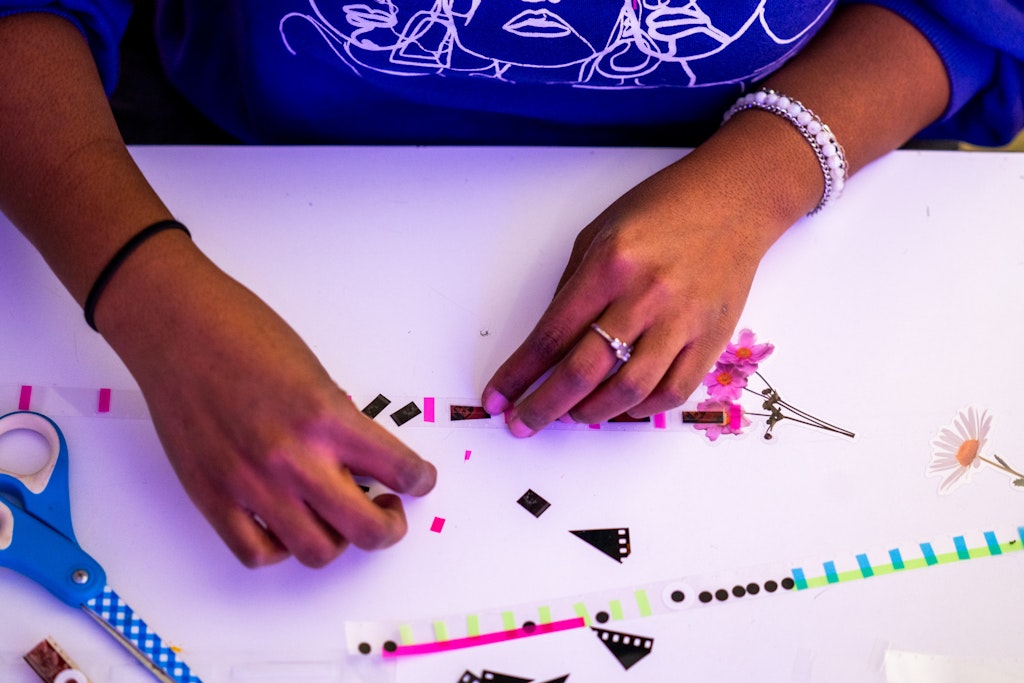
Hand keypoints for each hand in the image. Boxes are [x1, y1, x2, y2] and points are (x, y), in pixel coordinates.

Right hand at [97, 232, 436, 566]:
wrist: (176, 327)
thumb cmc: (242, 334)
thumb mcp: (314, 373)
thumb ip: (338, 424)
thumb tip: (359, 465)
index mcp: (328, 417)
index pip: (400, 470)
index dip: (420, 481)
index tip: (419, 481)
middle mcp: (293, 457)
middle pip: (367, 530)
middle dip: (389, 527)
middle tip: (387, 511)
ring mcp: (250, 483)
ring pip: (316, 552)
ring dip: (338, 541)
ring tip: (336, 518)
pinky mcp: (212, 497)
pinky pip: (257, 553)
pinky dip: (280, 549)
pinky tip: (286, 525)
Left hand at [482, 154, 781, 435]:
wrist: (735, 199)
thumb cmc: (663, 210)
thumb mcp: (600, 233)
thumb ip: (573, 288)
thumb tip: (549, 345)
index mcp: (609, 265)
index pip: (552, 335)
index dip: (519, 374)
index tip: (499, 397)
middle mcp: (645, 295)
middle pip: (584, 371)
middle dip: (545, 406)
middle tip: (524, 422)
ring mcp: (682, 320)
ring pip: (629, 391)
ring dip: (591, 414)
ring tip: (571, 416)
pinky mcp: (713, 337)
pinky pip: (674, 391)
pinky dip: (642, 410)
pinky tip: (621, 408)